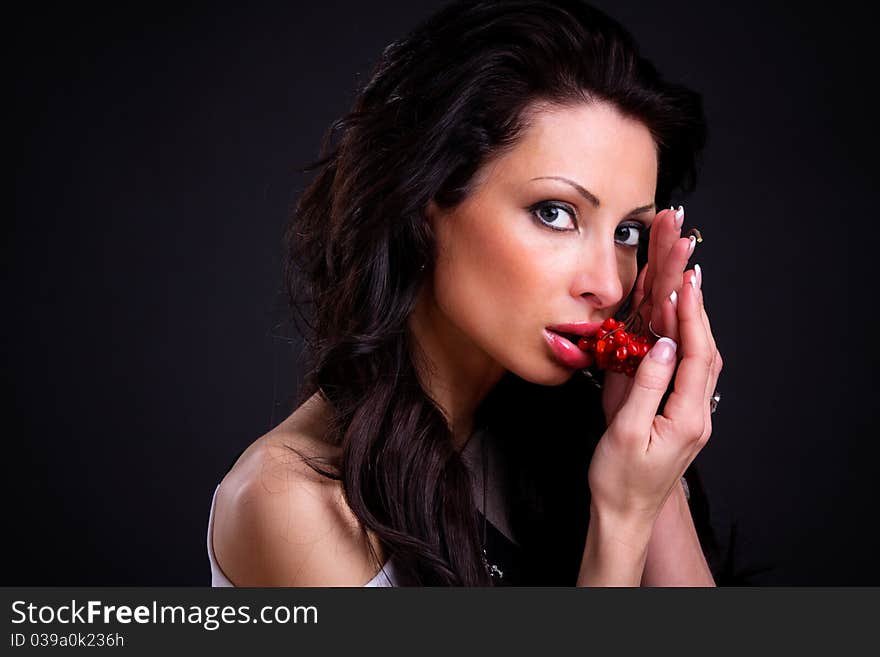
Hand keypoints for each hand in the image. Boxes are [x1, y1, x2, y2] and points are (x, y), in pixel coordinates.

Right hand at [588, 262, 722, 530]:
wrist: (624, 513)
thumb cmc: (619, 479)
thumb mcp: (625, 432)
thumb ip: (646, 386)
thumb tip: (664, 345)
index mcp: (687, 417)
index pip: (698, 355)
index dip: (692, 315)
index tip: (685, 282)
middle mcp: (697, 414)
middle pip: (707, 352)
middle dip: (698, 310)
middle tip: (688, 273)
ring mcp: (690, 415)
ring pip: (701, 360)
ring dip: (693, 323)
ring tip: (682, 290)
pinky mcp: (678, 415)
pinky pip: (687, 371)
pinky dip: (683, 342)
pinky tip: (671, 327)